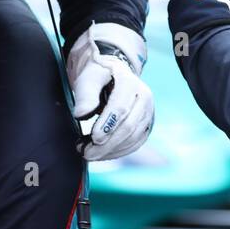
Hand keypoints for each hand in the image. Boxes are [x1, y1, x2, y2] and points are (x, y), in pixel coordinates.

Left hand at [66, 22, 153, 161]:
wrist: (113, 74)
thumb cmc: (99, 75)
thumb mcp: (88, 77)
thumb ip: (85, 94)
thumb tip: (81, 114)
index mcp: (130, 82)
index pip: (121, 107)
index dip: (108, 125)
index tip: (94, 138)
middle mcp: (144, 98)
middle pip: (129, 126)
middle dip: (107, 144)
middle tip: (86, 153)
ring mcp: (148, 113)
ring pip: (133, 138)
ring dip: (111, 150)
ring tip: (88, 153)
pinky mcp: (145, 125)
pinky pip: (135, 144)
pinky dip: (117, 152)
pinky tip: (101, 154)